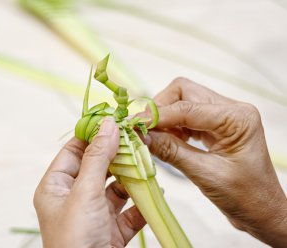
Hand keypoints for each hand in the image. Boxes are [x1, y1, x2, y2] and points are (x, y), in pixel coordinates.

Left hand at [34, 117, 145, 247]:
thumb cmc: (74, 241)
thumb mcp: (84, 193)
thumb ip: (98, 158)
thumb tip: (108, 124)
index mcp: (56, 187)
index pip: (74, 151)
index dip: (93, 134)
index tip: (115, 120)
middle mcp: (74, 199)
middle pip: (98, 167)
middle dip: (118, 155)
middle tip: (138, 139)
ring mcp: (94, 215)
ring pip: (116, 188)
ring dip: (132, 178)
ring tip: (148, 163)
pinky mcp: (112, 231)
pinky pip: (129, 211)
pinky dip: (141, 202)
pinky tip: (154, 193)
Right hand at [144, 77, 286, 246]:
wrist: (262, 211)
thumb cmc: (244, 197)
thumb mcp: (204, 174)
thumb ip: (171, 151)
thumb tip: (141, 135)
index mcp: (236, 118)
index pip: (186, 108)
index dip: (157, 116)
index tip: (134, 126)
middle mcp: (232, 109)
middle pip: (184, 92)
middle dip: (160, 108)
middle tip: (142, 129)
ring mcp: (224, 116)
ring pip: (184, 101)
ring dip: (164, 117)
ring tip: (151, 136)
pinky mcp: (216, 126)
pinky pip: (187, 116)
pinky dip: (172, 125)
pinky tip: (163, 139)